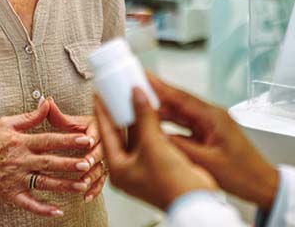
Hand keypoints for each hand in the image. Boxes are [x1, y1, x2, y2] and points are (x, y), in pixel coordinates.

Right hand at [0, 98, 96, 216]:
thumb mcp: (5, 124)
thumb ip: (29, 117)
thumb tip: (47, 102)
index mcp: (20, 142)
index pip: (48, 140)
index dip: (68, 139)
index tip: (85, 139)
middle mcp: (20, 161)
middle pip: (49, 162)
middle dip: (70, 163)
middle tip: (88, 163)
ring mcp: (15, 180)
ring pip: (44, 183)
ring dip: (64, 185)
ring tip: (82, 185)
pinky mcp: (10, 195)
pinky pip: (29, 204)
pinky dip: (43, 209)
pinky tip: (58, 211)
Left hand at [45, 98, 106, 202]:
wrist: (91, 138)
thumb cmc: (79, 129)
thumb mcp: (68, 122)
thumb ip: (56, 114)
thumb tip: (44, 101)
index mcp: (97, 128)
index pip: (97, 132)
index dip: (92, 137)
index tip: (87, 141)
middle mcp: (103, 144)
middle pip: (101, 151)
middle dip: (93, 158)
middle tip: (85, 165)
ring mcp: (104, 160)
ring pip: (101, 169)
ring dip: (92, 176)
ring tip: (83, 183)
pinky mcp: (103, 171)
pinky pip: (100, 182)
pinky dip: (94, 190)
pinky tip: (86, 196)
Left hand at [94, 88, 216, 209]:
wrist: (195, 200)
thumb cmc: (170, 185)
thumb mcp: (153, 145)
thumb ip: (144, 118)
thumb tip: (136, 96)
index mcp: (118, 168)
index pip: (105, 133)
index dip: (102, 112)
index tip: (99, 94)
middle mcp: (129, 168)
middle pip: (120, 133)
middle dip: (119, 112)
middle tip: (116, 92)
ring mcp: (144, 166)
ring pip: (137, 135)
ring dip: (136, 117)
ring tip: (134, 95)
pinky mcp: (159, 163)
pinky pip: (150, 139)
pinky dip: (150, 124)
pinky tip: (152, 110)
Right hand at [149, 75, 279, 209]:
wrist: (260, 184)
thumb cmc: (242, 173)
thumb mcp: (206, 162)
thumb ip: (180, 147)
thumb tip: (158, 136)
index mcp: (214, 117)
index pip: (181, 98)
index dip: (159, 86)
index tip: (143, 76)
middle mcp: (212, 116)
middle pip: (179, 102)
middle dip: (156, 95)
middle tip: (135, 88)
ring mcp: (211, 125)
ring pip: (181, 114)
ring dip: (162, 110)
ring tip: (140, 104)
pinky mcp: (209, 134)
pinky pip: (185, 125)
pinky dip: (171, 125)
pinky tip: (157, 125)